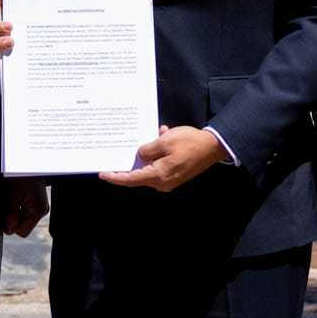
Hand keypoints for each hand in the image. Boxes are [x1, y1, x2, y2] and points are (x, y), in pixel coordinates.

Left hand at [4, 177, 48, 236]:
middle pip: (23, 226)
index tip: (6, 212)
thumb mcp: (12, 196)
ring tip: (13, 198)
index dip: (11, 225)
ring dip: (15, 211)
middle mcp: (42, 210)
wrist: (26, 162)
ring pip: (23, 219)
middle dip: (13, 218)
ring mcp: (40, 206)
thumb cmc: (20, 175)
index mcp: (38, 211)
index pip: (22, 232)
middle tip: (9, 203)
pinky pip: (25, 211)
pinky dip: (18, 206)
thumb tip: (8, 230)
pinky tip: (17, 197)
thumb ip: (10, 215)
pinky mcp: (37, 201)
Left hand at [100, 126, 225, 191]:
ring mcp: (169, 179)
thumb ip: (148, 150)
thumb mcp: (165, 141)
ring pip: (150, 167)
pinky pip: (160, 165)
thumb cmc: (190, 143)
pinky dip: (158, 153)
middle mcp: (162, 182)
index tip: (103, 174)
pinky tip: (162, 135)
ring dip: (148, 152)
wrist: (213, 147)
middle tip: (119, 151)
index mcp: (158, 175)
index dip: (116, 177)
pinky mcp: (175, 174)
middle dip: (131, 162)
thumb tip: (140, 155)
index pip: (131, 179)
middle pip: (139, 175)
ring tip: (151, 135)